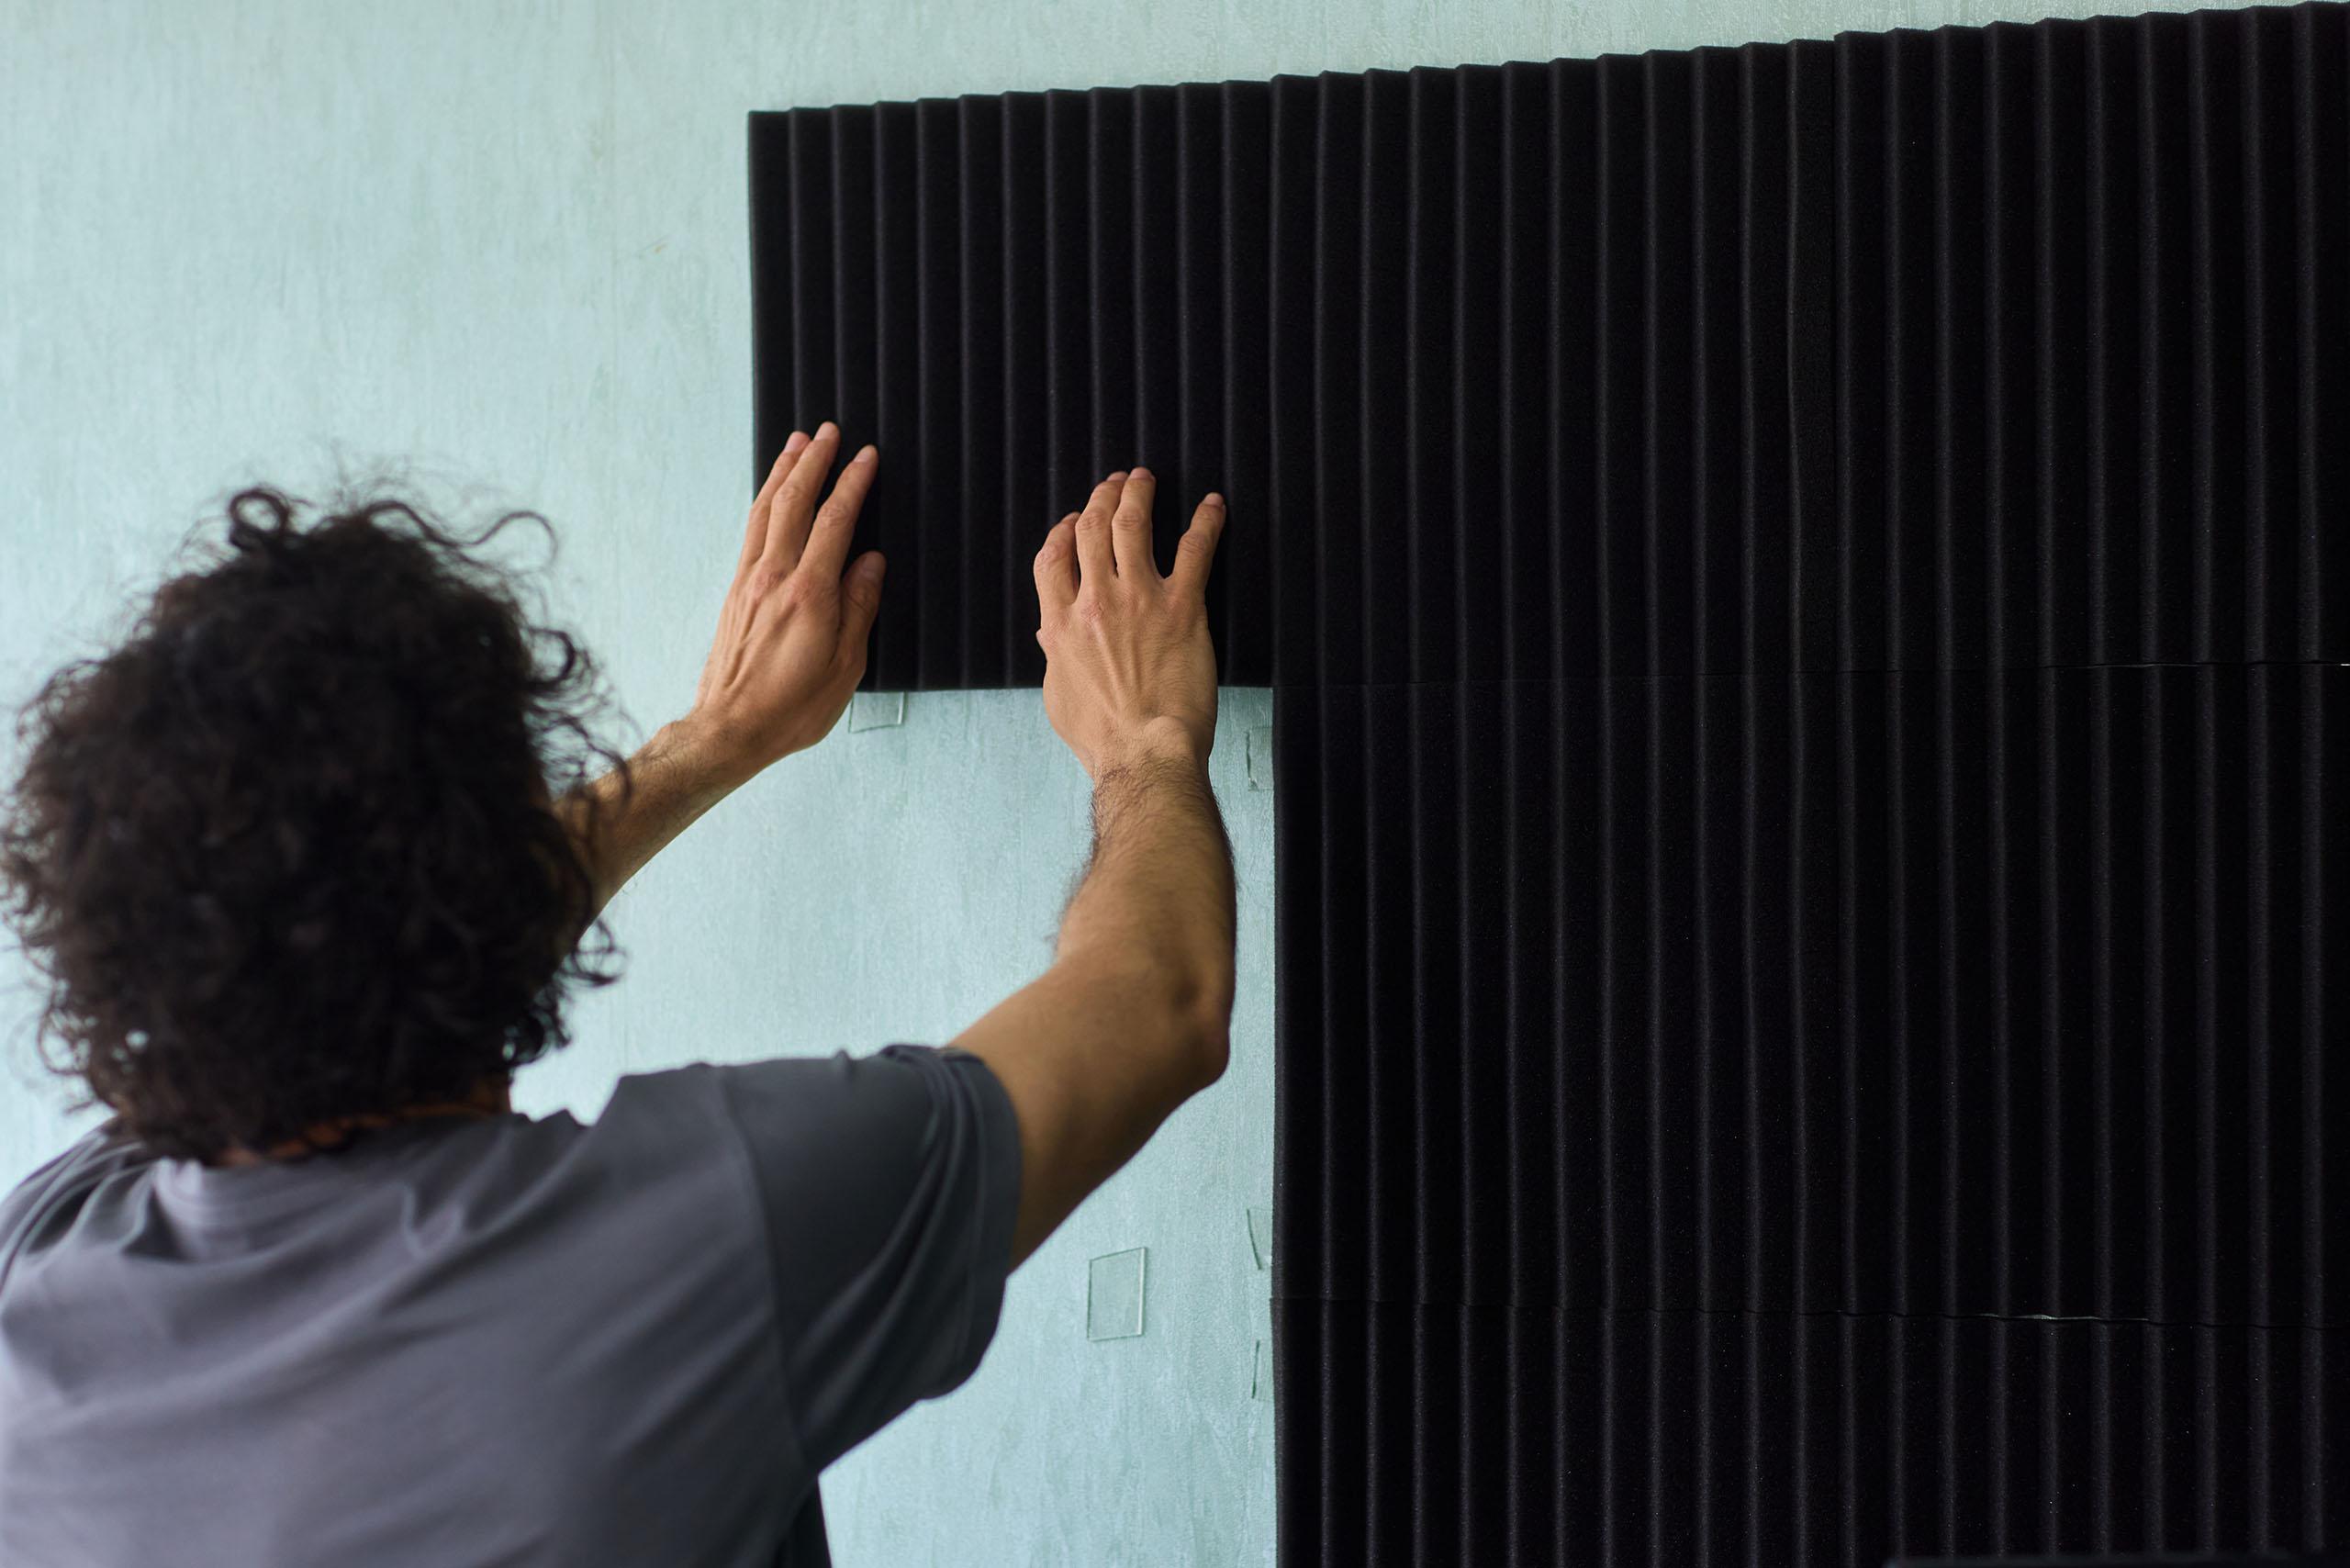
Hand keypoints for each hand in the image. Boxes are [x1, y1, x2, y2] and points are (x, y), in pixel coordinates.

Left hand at [688, 421, 886, 776]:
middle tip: (828, 432)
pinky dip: (764, 503)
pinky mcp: (736, 593)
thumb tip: (870, 562)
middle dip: (813, 462)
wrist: (731, 728)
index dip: (852, 484)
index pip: (835, 522)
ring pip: (766, 511)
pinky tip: (771, 495)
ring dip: (783, 473)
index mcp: (810, 593)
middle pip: (794, 503)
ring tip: (797, 444)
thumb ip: (859, 606)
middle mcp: (775, 578)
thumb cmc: (792, 707)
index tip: (865, 457)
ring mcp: (750, 582)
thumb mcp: (846, 664)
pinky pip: (751, 532)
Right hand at [1032, 467, 1223, 778]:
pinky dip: (1205, 522)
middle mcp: (1095, 603)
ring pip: (1132, 526)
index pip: (1052, 558)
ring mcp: (1139, 601)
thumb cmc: (1102, 737)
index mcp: (1060, 625)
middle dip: (1100, 498)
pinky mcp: (1182, 608)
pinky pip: (1195, 550)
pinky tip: (1213, 505)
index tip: (1072, 521)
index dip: (1062, 531)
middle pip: (1090, 529)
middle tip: (1114, 484)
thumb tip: (1050, 635)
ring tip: (1145, 479)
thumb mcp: (1059, 697)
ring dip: (1137, 495)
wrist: (1143, 752)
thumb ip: (1054, 657)